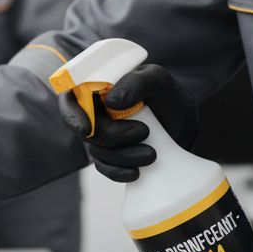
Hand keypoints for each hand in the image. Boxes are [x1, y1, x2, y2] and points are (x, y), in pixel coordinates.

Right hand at [58, 64, 198, 181]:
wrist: (183, 124)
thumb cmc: (166, 95)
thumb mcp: (157, 80)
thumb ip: (135, 82)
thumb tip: (111, 102)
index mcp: (96, 88)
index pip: (69, 100)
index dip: (71, 116)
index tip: (86, 129)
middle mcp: (93, 113)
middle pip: (86, 131)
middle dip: (113, 136)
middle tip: (144, 132)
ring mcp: (101, 136)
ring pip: (97, 152)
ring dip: (123, 156)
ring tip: (152, 153)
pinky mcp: (110, 157)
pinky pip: (105, 168)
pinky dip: (119, 172)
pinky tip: (136, 172)